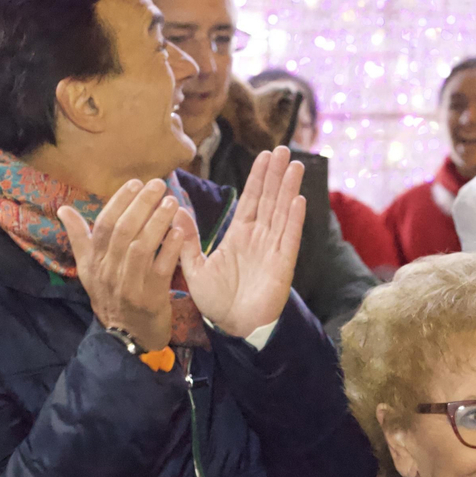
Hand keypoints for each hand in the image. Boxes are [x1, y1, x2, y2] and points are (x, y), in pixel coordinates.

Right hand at [61, 178, 185, 351]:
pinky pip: (161, 268)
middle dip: (141, 205)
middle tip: (158, 185)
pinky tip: (181, 231)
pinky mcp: (151, 297)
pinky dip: (171, 248)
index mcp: (94, 262)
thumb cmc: (111, 297)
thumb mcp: (90, 271)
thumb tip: (63, 209)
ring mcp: (130, 285)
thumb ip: (80, 239)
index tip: (135, 183)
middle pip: (123, 231)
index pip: (103, 225)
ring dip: (157, 222)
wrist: (126, 337)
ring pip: (141, 247)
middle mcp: (108, 271)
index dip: (119, 202)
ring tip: (171, 202)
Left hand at [180, 146, 305, 337]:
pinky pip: (289, 237)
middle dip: (276, 174)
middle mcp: (260, 237)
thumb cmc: (217, 301)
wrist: (233, 327)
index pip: (251, 200)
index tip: (264, 155)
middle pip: (270, 199)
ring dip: (289, 188)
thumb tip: (176, 211)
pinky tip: (299, 200)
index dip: (258, 178)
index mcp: (240, 235)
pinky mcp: (282, 264)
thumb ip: (188, 240)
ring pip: (283, 212)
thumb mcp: (194, 268)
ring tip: (295, 165)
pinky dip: (295, 219)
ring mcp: (273, 249)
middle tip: (283, 149)